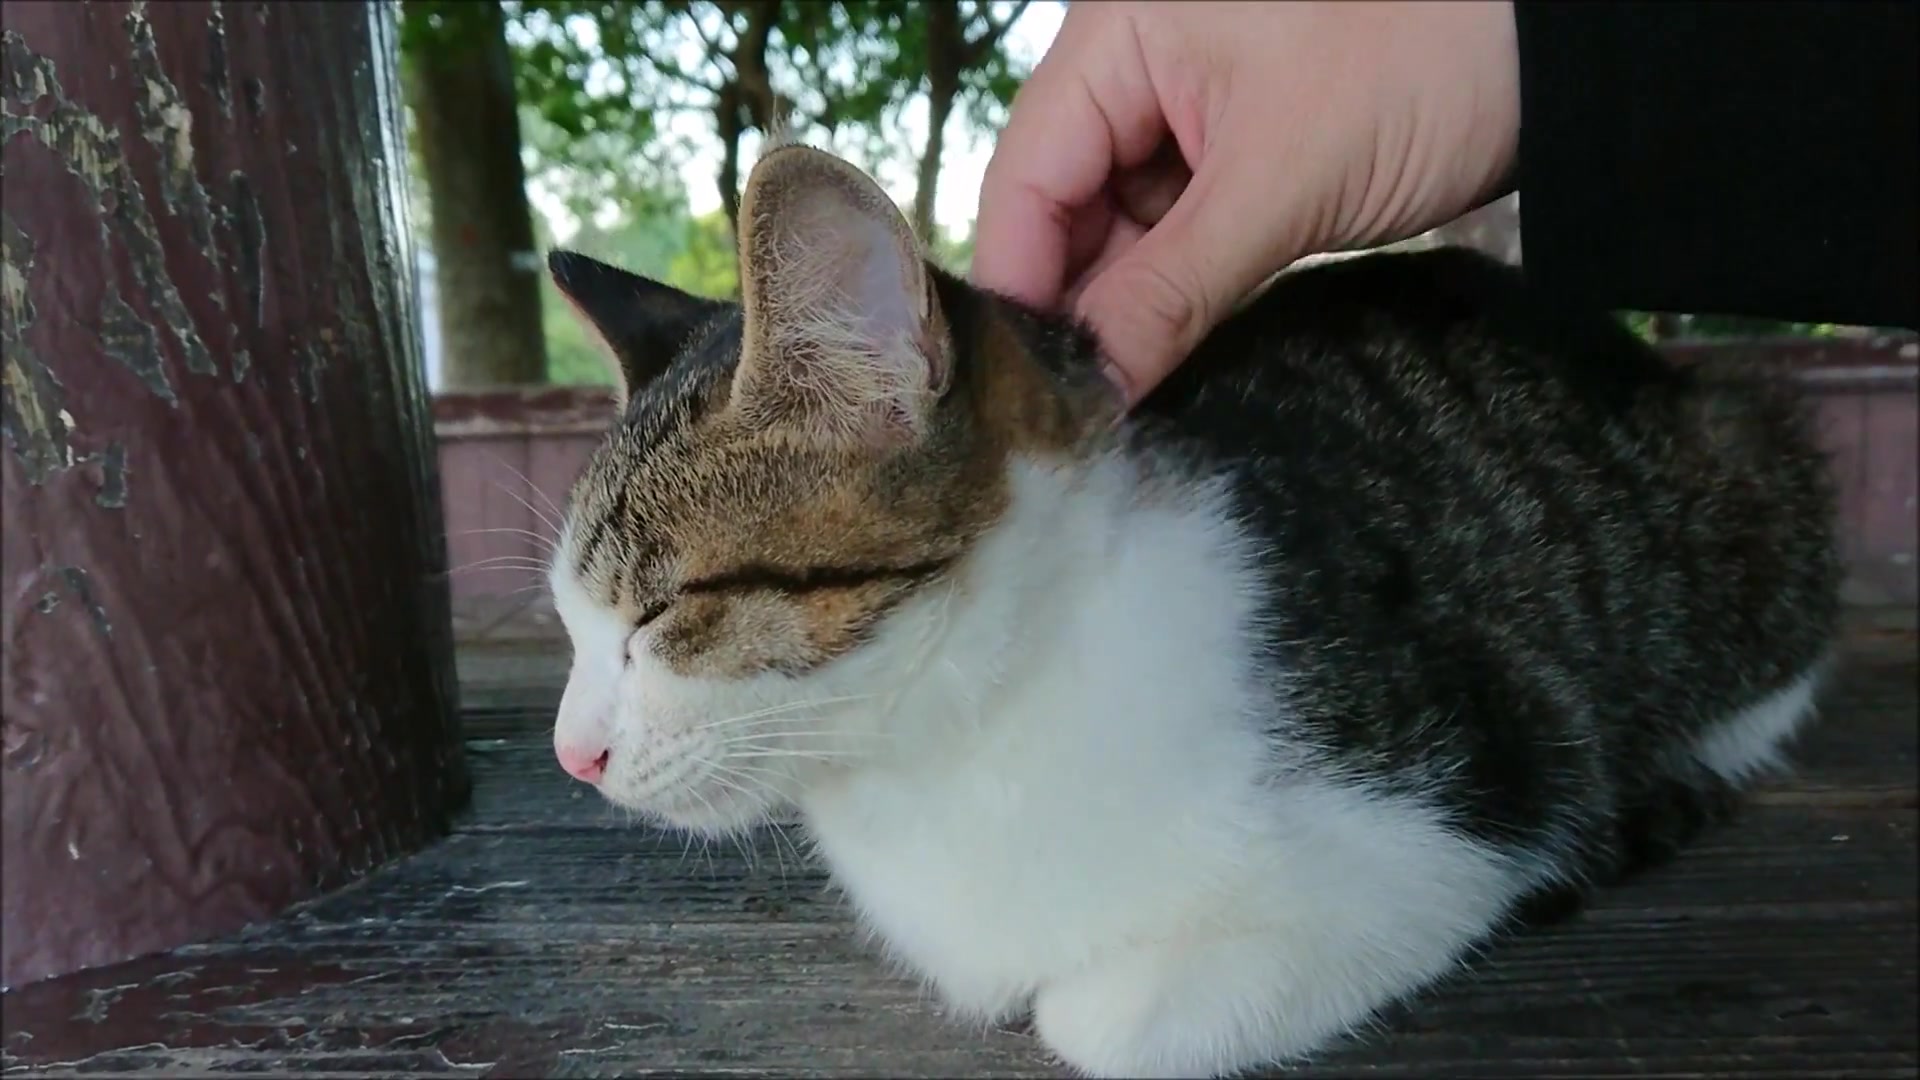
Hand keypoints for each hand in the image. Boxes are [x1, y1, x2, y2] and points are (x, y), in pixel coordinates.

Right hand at [971, 1, 1521, 404]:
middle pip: (1063, 206)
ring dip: (1127, 309)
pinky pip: (1176, 233)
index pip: (1026, 175)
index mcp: (1118, 35)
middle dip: (1076, 306)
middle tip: (1078, 414)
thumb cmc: (1423, 60)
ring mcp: (1185, 110)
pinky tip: (1171, 356)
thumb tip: (1092, 392)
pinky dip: (1176, 294)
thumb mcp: (1283, 185)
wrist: (1557, 53)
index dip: (1019, 286)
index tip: (1022, 391)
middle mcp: (1135, 65)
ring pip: (1118, 230)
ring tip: (1125, 396)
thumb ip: (1171, 291)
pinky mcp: (1235, 154)